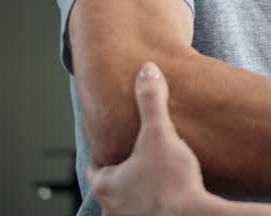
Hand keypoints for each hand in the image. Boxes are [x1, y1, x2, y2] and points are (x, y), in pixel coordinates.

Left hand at [88, 62, 218, 215]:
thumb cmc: (172, 183)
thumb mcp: (159, 133)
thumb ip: (151, 101)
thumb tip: (147, 70)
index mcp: (105, 184)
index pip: (98, 163)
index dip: (109, 148)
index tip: (122, 139)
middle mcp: (111, 206)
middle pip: (113, 182)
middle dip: (127, 170)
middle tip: (142, 156)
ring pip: (128, 200)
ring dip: (139, 189)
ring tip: (157, 176)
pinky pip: (147, 210)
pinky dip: (154, 203)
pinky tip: (169, 194)